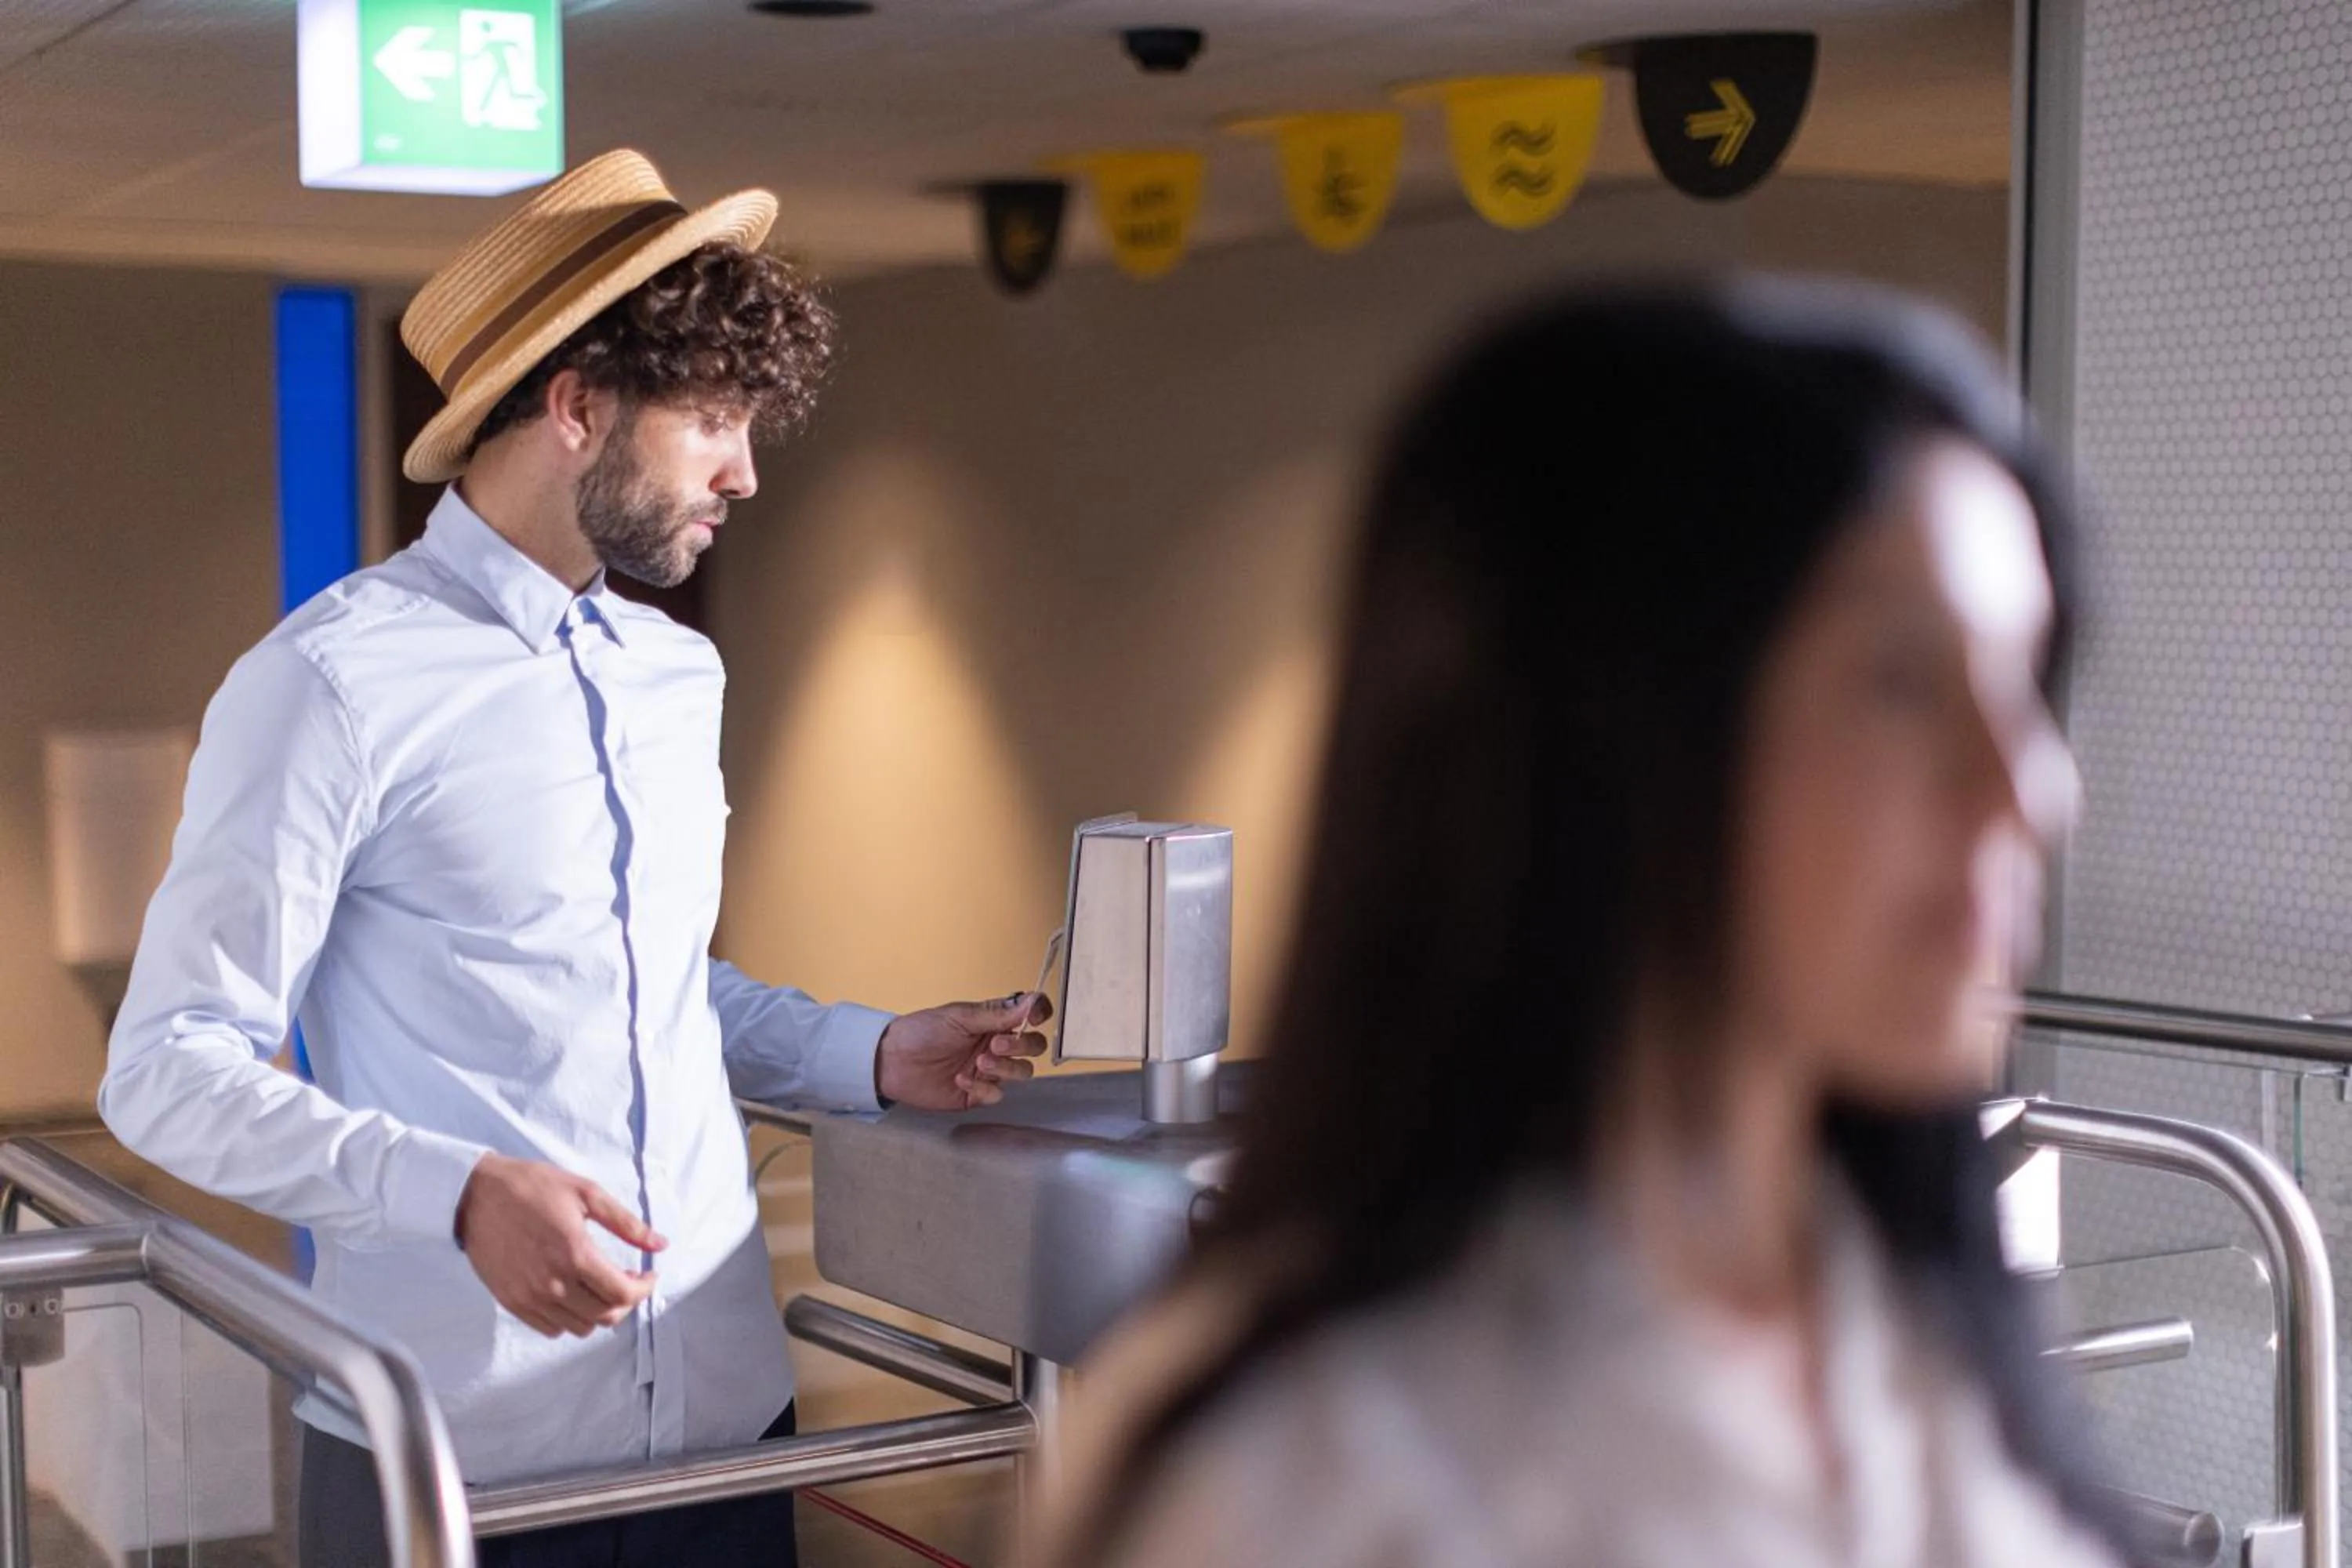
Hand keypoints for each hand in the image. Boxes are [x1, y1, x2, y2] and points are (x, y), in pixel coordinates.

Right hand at [454, 1153, 663, 1338]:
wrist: (475, 1195)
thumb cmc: (532, 1187)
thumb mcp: (586, 1193)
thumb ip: (626, 1223)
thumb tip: (660, 1245)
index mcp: (575, 1254)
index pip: (623, 1294)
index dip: (644, 1288)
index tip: (649, 1275)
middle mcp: (553, 1284)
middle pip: (606, 1315)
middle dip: (626, 1300)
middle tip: (627, 1278)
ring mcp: (530, 1297)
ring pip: (581, 1327)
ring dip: (600, 1311)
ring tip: (601, 1285)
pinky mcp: (512, 1302)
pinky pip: (552, 1329)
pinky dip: (571, 1319)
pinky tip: (574, 1293)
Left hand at [877, 991, 1052, 1109]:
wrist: (892, 1061)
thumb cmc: (922, 1031)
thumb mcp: (959, 1017)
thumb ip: (997, 1014)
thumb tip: (1032, 1001)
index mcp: (995, 1020)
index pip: (1031, 1014)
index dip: (1039, 1014)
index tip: (1034, 1018)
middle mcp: (998, 1044)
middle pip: (1033, 1047)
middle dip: (1021, 1045)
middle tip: (996, 1044)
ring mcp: (990, 1071)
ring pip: (1022, 1072)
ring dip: (1005, 1068)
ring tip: (979, 1062)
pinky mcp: (978, 1094)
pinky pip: (996, 1094)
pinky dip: (982, 1087)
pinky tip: (960, 1080)